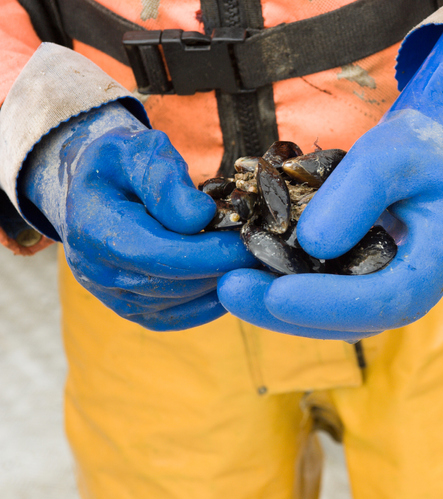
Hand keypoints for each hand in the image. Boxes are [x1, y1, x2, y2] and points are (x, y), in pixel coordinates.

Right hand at [19, 101, 254, 330]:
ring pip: (180, 303)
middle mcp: (98, 272)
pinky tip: (233, 278)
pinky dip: (210, 302)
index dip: (208, 254)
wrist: (96, 190)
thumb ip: (164, 179)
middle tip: (264, 250)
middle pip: (173, 284)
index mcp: (92, 229)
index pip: (158, 255)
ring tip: (252, 259)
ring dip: (220, 284)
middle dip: (223, 269)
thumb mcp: (137, 151)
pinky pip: (178, 316)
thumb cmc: (121, 164)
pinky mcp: (134, 309)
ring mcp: (114, 297)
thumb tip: (200, 216)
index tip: (249, 242)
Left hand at [217, 27, 442, 337]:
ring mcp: (378, 293)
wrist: (428, 160)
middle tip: (231, 289)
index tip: (278, 295)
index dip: (330, 303)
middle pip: (347, 321)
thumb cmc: (418, 153)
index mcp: (429, 266)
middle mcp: (405, 292)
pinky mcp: (354, 285)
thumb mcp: (393, 155)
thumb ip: (359, 192)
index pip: (383, 301)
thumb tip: (312, 243)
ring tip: (230, 283)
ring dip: (276, 309)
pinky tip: (247, 272)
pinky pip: (318, 300)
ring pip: (326, 319)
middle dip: (286, 312)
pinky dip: (281, 291)